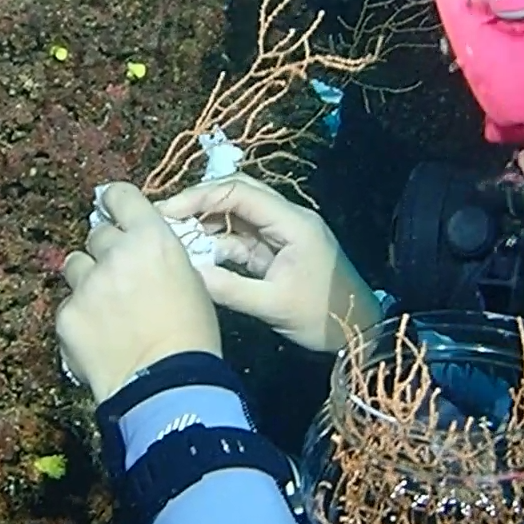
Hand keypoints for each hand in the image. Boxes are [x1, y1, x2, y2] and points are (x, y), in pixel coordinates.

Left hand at [57, 182, 222, 402]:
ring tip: (107, 309)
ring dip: (87, 280)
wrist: (167, 385)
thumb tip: (140, 248)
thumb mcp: (191, 281)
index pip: (120, 196)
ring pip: (75, 266)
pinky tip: (99, 337)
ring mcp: (86, 285)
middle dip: (106, 252)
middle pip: (96, 234)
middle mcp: (114, 254)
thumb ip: (159, 256)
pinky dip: (80, 317)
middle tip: (121, 280)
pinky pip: (68, 305)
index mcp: (151, 239)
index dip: (115, 202)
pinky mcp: (66, 315)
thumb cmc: (192, 336)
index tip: (113, 209)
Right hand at [156, 174, 380, 353]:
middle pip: (238, 194)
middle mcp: (288, 218)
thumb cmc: (322, 316)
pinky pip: (243, 238)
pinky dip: (219, 243)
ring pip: (238, 215)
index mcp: (292, 222)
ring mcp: (283, 234)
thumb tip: (186, 274)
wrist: (358, 331)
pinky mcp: (277, 251)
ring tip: (176, 237)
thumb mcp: (273, 305)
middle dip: (200, 203)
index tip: (167, 211)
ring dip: (208, 223)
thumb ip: (228, 288)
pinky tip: (197, 254)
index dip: (200, 197)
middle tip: (166, 218)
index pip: (240, 192)